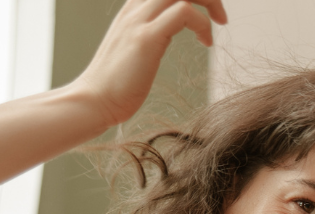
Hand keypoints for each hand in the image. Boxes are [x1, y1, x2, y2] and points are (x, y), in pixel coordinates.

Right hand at [73, 0, 226, 128]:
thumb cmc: (116, 84)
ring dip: (210, 1)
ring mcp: (139, 20)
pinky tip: (206, 42)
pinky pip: (184, 13)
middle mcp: (135, 8)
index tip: (208, 14)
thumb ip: (151, 33)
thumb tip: (168, 33)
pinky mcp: (146, 38)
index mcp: (133, 8)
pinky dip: (203, 24)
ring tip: (219, 24)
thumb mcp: (135, 48)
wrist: (94, 102)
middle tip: (220, 17)